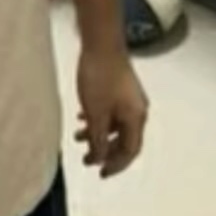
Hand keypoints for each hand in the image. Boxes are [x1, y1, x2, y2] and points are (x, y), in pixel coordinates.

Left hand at [74, 48, 148, 178]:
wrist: (101, 41)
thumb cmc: (99, 77)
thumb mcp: (96, 113)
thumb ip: (98, 139)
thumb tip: (99, 158)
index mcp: (137, 118)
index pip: (130, 151)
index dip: (115, 165)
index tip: (100, 173)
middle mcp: (138, 109)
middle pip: (124, 139)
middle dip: (105, 151)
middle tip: (86, 159)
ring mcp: (129, 96)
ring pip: (115, 124)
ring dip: (98, 134)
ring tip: (77, 137)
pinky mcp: (119, 85)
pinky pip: (111, 110)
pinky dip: (98, 118)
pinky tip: (82, 117)